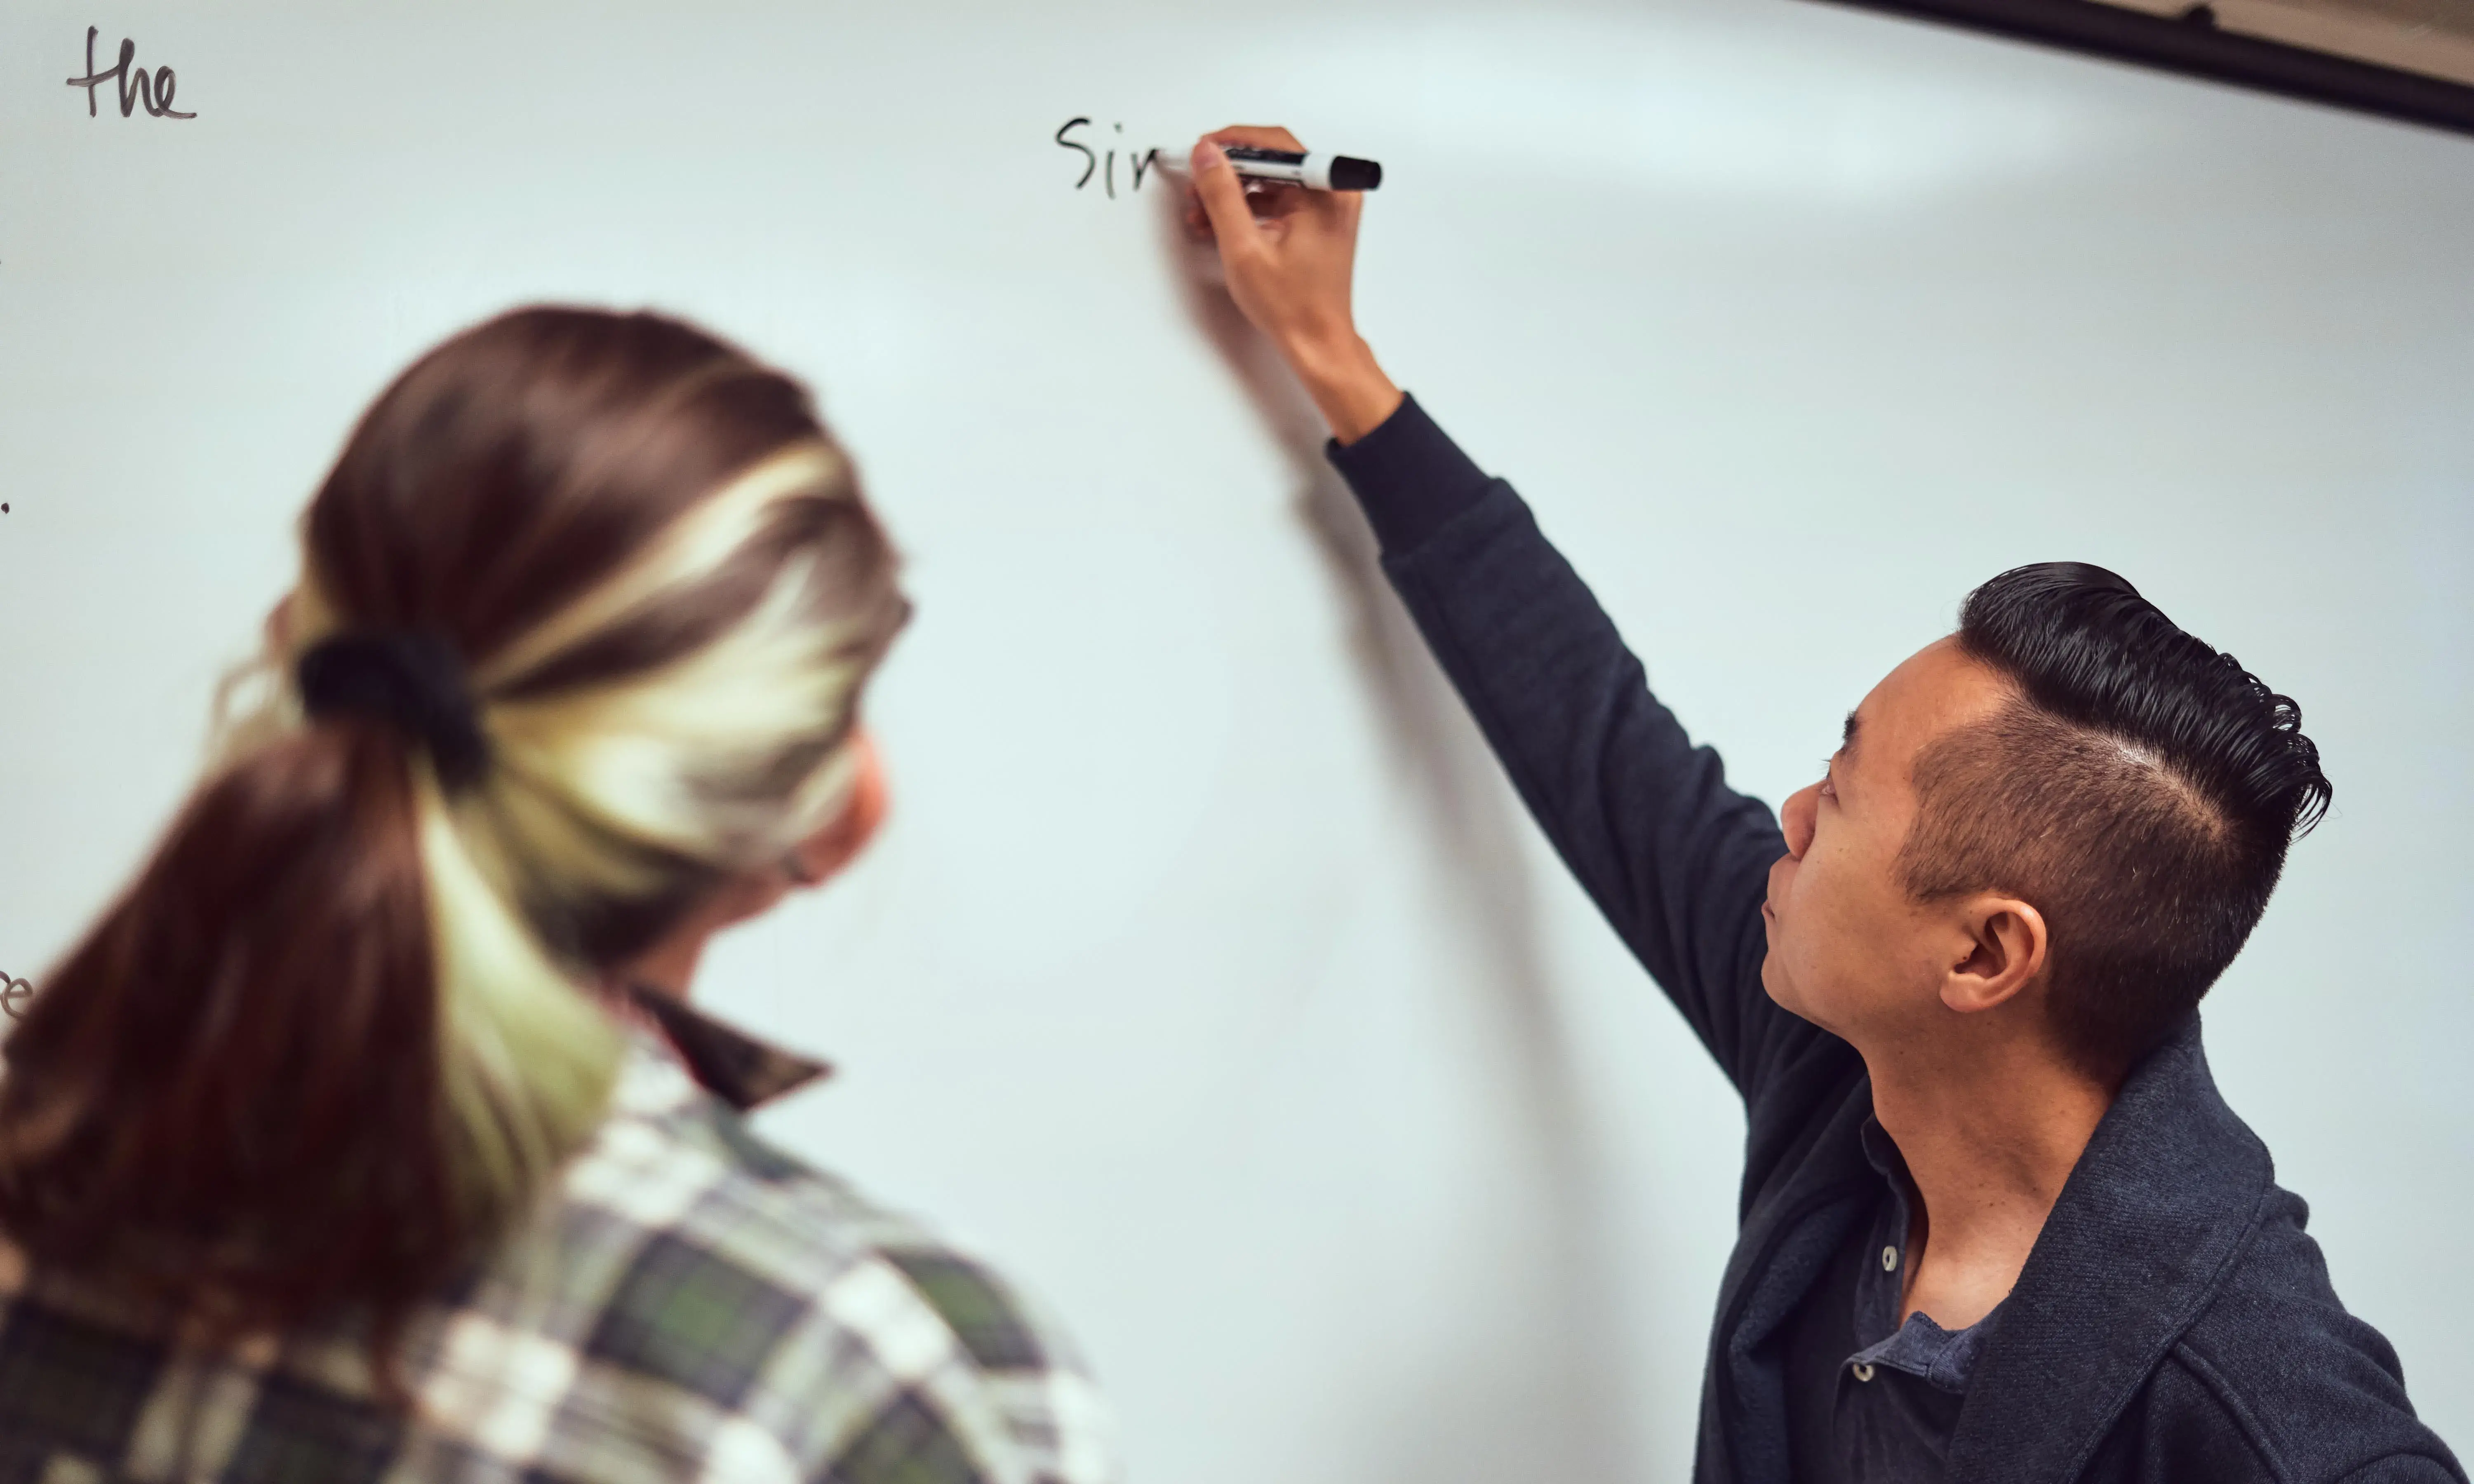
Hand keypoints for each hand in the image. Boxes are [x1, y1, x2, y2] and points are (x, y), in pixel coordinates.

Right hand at [1185, 126, 1402, 444]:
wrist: (1317, 343)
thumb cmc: (1293, 306)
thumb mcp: (1244, 248)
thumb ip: (1222, 195)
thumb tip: (1206, 154)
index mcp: (1326, 193)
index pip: (1275, 144)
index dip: (1233, 143)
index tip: (1203, 150)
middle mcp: (1333, 194)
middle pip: (1272, 161)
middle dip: (1229, 172)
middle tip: (1196, 184)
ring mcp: (1327, 209)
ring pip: (1270, 183)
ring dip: (1233, 194)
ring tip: (1200, 212)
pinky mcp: (1316, 224)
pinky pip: (1277, 202)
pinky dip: (1247, 210)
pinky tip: (1218, 225)